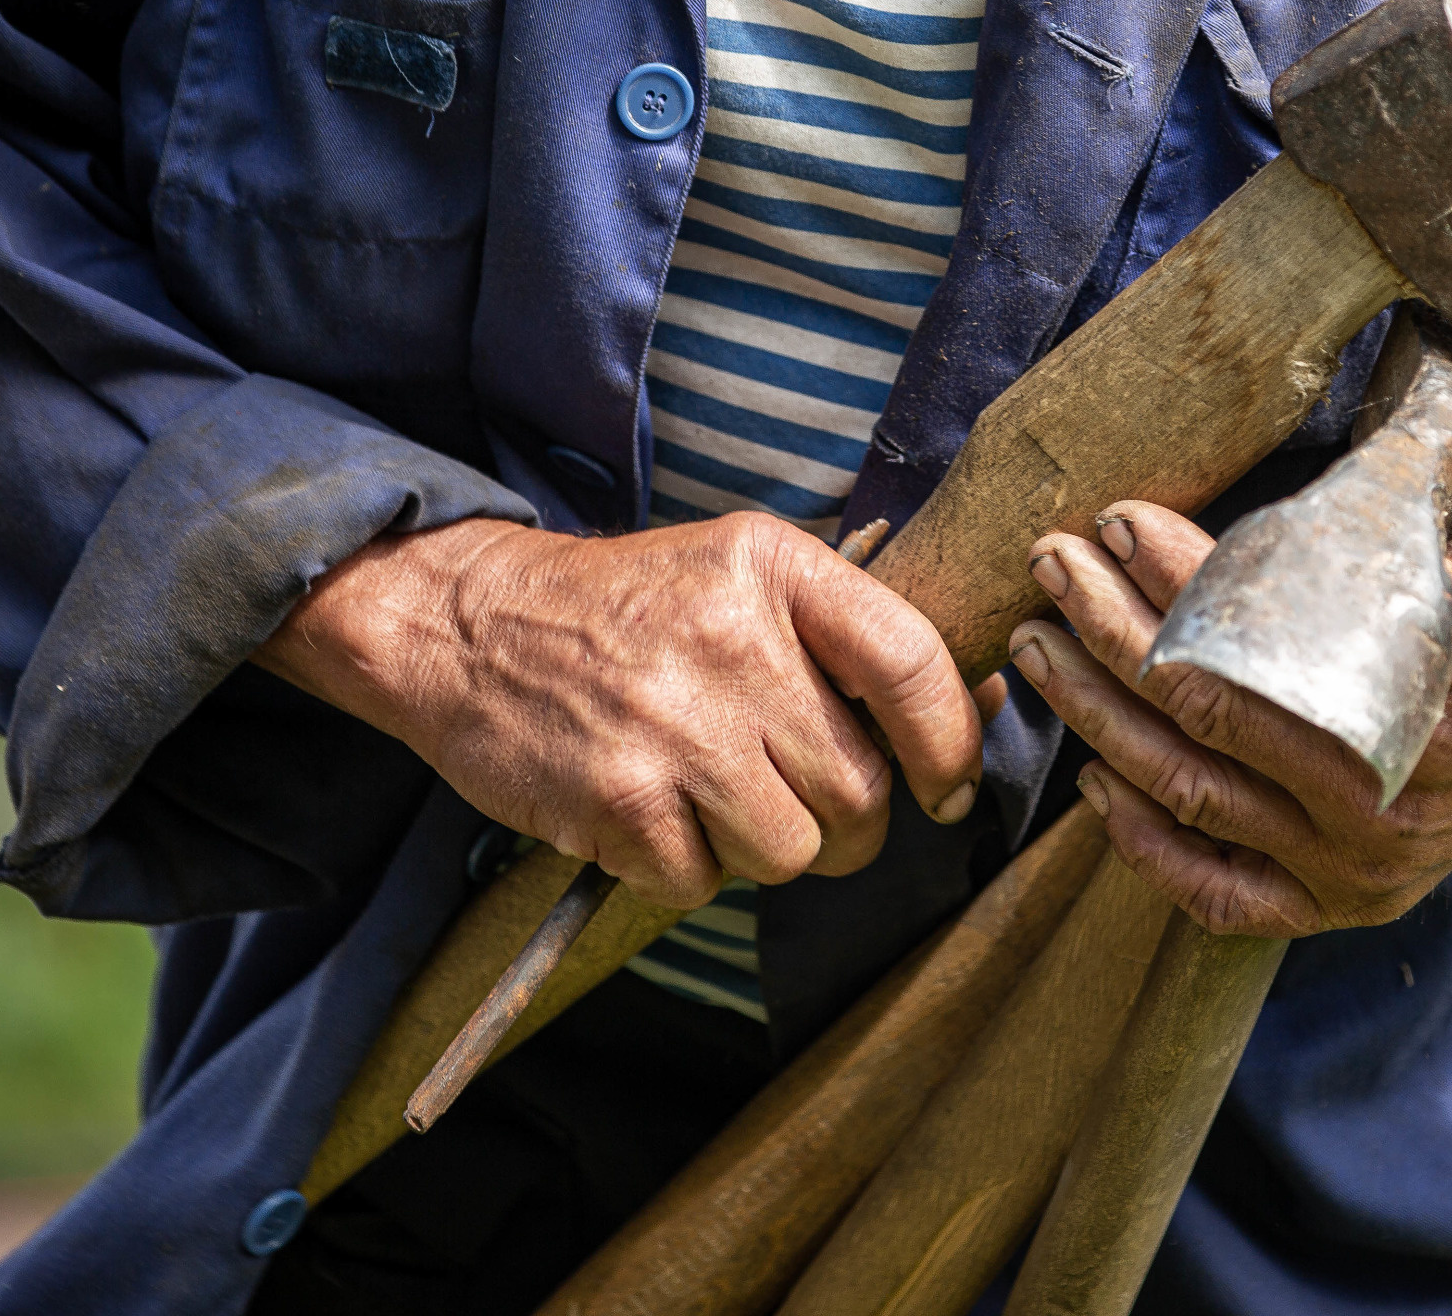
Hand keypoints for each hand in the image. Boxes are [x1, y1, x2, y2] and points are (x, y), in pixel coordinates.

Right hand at [255, 515, 986, 908]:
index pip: (911, 663)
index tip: (946, 786)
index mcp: (775, 568)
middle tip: (794, 799)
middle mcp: (730, 640)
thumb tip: (985, 704)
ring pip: (792, 852)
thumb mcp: (744, 577)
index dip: (950, 743)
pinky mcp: (615, 798)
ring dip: (764, 849)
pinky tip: (649, 810)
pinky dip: (684, 869)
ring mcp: (671, 723)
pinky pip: (703, 884)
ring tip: (709, 796)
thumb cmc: (630, 610)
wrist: (466, 623)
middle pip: (860, 790)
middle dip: (845, 823)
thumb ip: (855, 635)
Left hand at [1013, 502, 1451, 935]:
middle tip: (1047, 563)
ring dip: (1096, 719)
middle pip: (1193, 735)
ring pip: (1185, 802)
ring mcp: (1351, 879)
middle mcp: (1374, 832)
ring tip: (1037, 641)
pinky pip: (1219, 895)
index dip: (1170, 593)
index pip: (1245, 673)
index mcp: (1417, 748)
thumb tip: (1348, 548)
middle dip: (1104, 641)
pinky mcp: (1338, 904)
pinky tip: (1096, 778)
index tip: (1116, 521)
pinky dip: (1147, 845)